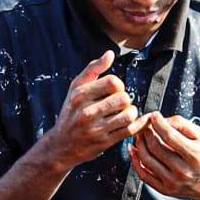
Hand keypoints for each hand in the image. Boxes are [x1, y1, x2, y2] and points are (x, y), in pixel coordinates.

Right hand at [47, 52, 142, 171]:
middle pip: (123, 98)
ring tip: (124, 113)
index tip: (114, 91)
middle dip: (125, 100)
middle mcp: (86, 112)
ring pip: (128, 115)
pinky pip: (129, 131)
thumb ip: (93, 69)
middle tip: (119, 104)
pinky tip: (138, 121)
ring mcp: (95, 129)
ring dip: (131, 113)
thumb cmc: (71, 112)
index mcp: (80, 95)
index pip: (113, 82)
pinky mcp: (104, 143)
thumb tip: (110, 54)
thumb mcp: (75, 88)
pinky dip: (139, 125)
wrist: (60, 145)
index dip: (119, 85)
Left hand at [129, 114, 199, 199]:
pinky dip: (136, 162)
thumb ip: (183, 125)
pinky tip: (135, 151)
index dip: (158, 123)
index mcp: (194, 155)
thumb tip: (164, 120)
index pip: (169, 135)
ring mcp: (172, 182)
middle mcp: (182, 170)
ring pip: (146, 160)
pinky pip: (144, 175)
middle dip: (146, 132)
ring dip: (139, 144)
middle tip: (145, 125)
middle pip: (155, 147)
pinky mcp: (165, 190)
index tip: (154, 116)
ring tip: (140, 136)